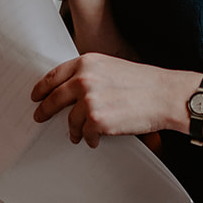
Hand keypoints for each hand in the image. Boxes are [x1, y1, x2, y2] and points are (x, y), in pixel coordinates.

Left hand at [31, 54, 183, 146]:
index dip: (42, 88)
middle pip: (54, 98)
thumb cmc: (145, 82)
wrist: (166, 95)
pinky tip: (95, 139)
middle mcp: (84, 79)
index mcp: (87, 63)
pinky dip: (89, 139)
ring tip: (76, 134)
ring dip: (72, 130)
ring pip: (69, 120)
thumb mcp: (113, 67)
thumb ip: (91, 74)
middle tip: (40, 116)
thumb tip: (71, 89)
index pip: (54, 76)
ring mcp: (89, 100)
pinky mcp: (97, 120)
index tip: (36, 96)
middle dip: (45, 110)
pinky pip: (84, 134)